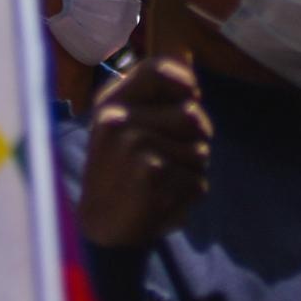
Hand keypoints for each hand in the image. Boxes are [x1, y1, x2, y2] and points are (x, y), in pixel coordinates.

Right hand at [77, 57, 211, 248]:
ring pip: (200, 150)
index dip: (184, 80)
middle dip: (197, 137)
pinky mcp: (153, 176)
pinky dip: (190, 194)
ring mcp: (136, 147)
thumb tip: (192, 77)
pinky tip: (165, 201)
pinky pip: (198, 181)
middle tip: (173, 156)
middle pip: (192, 114)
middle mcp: (120, 121)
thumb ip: (152, 102)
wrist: (100, 230)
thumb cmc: (119, 173)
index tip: (192, 95)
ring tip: (165, 181)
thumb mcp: (122, 128)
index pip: (157, 70)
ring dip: (193, 169)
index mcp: (111, 104)